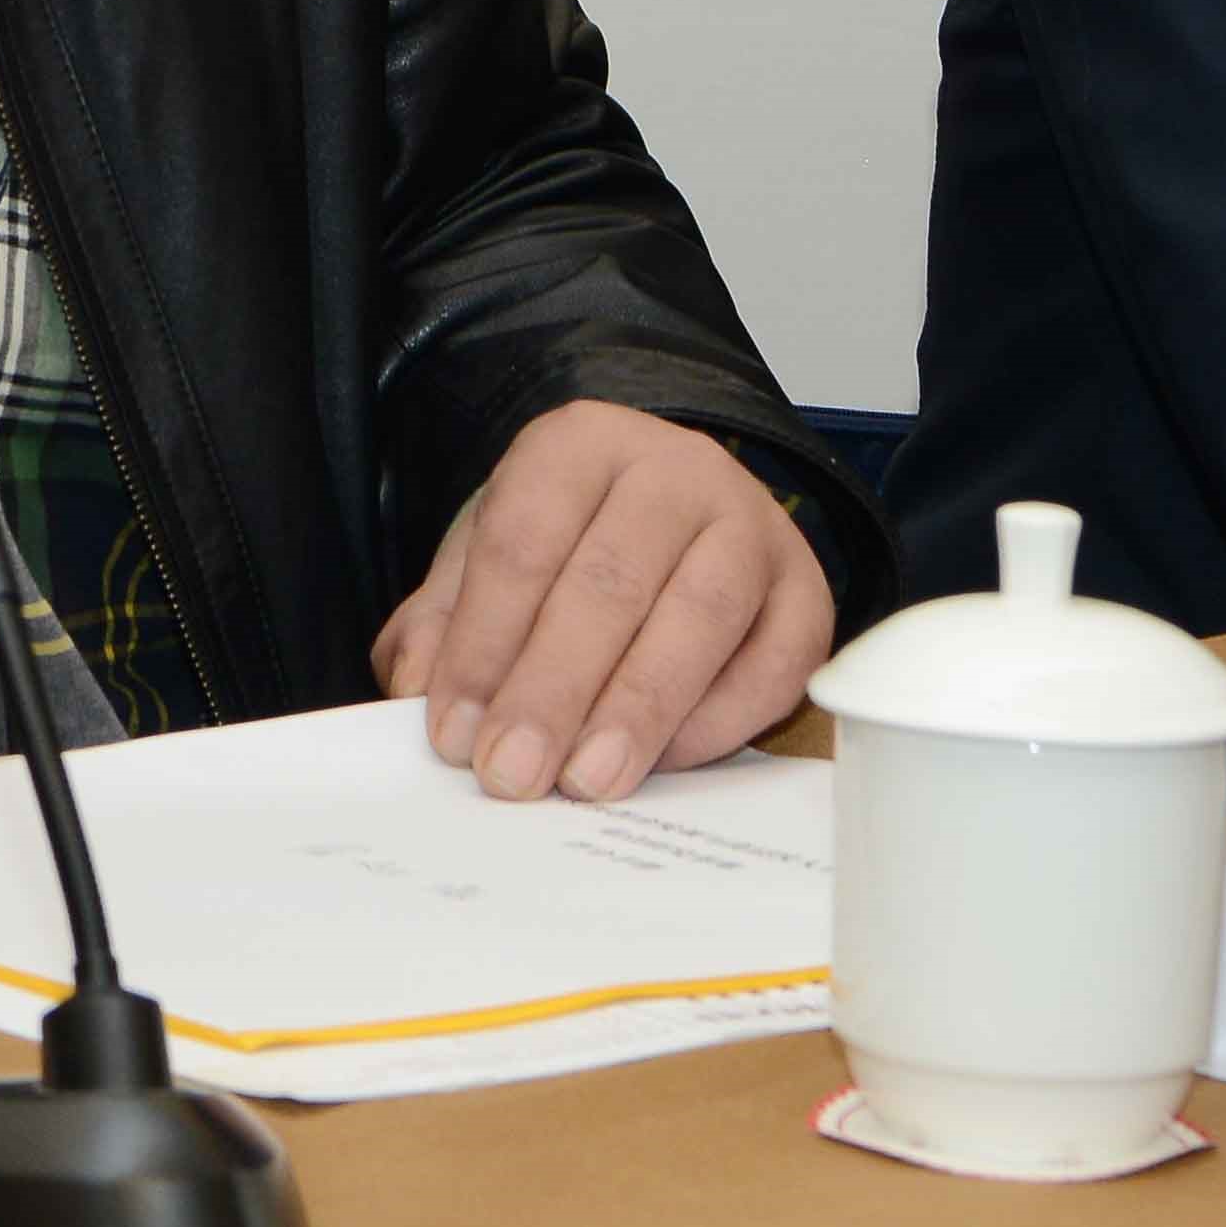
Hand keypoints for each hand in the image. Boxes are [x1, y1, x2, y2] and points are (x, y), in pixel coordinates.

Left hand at [371, 403, 838, 802]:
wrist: (677, 517)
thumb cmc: (570, 544)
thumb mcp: (490, 557)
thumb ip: (445, 620)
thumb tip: (417, 684)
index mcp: (581, 444)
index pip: (522, 541)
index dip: (483, 643)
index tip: (453, 731)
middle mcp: (677, 470)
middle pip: (612, 580)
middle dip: (554, 689)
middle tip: (512, 772)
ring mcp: (754, 527)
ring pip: (702, 615)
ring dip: (638, 709)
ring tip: (587, 781)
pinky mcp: (809, 593)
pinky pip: (773, 664)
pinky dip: (718, 721)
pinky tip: (662, 764)